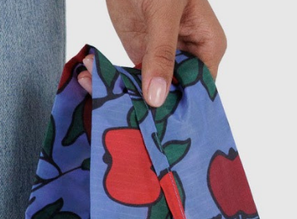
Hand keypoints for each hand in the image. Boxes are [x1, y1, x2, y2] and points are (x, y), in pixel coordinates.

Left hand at [77, 0, 226, 105]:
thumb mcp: (163, 13)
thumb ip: (162, 54)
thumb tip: (158, 98)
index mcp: (207, 48)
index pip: (200, 91)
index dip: (181, 112)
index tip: (156, 126)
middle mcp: (188, 59)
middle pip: (172, 97)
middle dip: (146, 107)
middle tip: (118, 113)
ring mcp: (163, 60)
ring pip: (147, 92)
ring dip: (120, 94)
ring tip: (93, 86)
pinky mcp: (140, 57)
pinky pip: (128, 80)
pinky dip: (109, 81)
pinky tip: (88, 78)